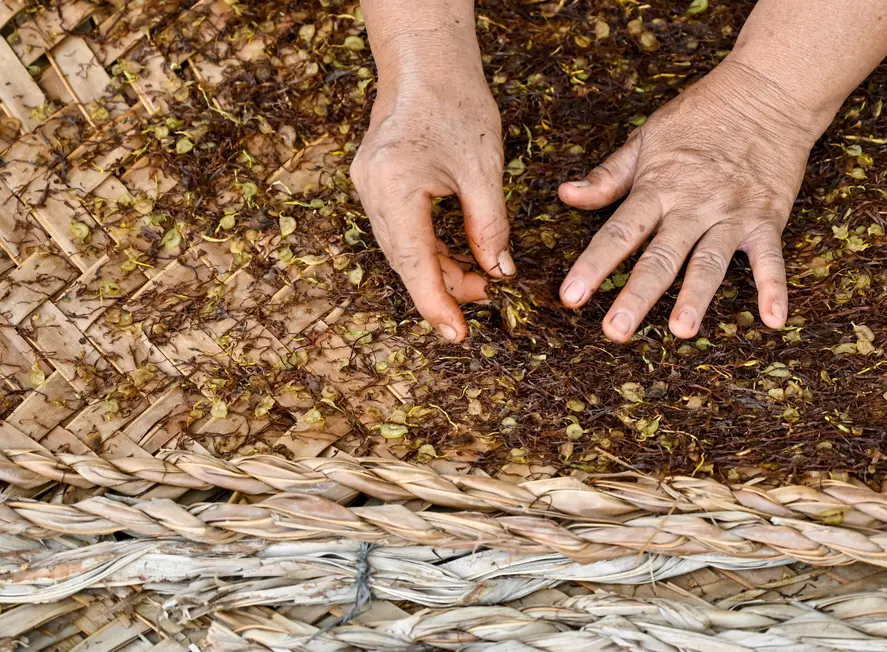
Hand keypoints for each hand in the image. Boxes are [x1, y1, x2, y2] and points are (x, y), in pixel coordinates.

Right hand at [351, 52, 511, 341]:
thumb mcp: (484, 171)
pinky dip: (432, 248)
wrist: (426, 61)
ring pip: (404, 248)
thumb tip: (499, 274)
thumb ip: (490, 227)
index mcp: (393, 188)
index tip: (457, 336)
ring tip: (483, 283)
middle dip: (446, 288)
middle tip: (489, 302)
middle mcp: (370, 192)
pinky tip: (462, 259)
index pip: (413, 263)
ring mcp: (368, 187)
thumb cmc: (457, 105)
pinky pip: (403, 230)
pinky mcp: (377, 183)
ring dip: (442, 269)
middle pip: (406, 260)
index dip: (436, 305)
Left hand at [557, 59, 828, 341]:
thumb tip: (565, 195)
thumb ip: (608, 176)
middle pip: (660, 257)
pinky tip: (774, 320)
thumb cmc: (701, 115)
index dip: (592, 266)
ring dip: (696, 297)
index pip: (618, 232)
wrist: (766, 91)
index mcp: (658, 187)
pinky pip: (771, 258)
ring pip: (710, 262)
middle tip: (615, 332)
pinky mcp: (767, 218)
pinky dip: (774, 289)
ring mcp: (731, 213)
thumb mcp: (647, 138)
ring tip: (681, 331)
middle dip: (636, 295)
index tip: (569, 297)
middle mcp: (692, 205)